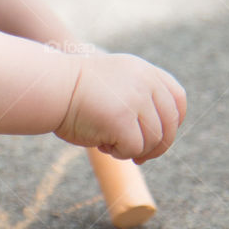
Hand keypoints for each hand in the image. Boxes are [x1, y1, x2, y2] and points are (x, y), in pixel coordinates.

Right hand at [54, 51, 185, 162]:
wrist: (51, 88)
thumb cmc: (75, 92)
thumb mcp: (115, 85)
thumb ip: (139, 98)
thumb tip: (160, 138)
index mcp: (145, 71)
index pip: (178, 99)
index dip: (173, 122)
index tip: (158, 135)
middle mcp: (146, 82)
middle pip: (168, 126)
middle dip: (156, 146)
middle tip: (139, 157)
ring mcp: (136, 100)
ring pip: (153, 141)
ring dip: (134, 150)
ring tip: (109, 143)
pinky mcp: (124, 119)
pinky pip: (134, 149)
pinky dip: (119, 152)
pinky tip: (101, 143)